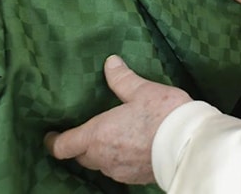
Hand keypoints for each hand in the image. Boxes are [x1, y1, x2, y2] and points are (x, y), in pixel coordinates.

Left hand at [45, 55, 190, 184]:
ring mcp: (119, 171)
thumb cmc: (163, 114)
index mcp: (98, 134)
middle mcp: (103, 157)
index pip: (63, 146)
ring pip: (100, 164)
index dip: (53, 141)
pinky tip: (130, 148)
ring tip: (109, 138)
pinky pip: (117, 170)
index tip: (51, 135)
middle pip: (80, 156)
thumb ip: (122, 79)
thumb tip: (110, 62)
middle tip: (84, 132)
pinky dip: (118, 159)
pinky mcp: (134, 178)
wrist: (189, 144)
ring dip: (100, 153)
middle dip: (79, 146)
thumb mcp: (141, 90)